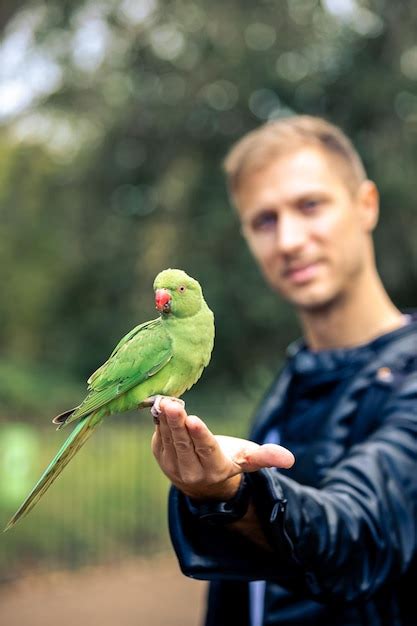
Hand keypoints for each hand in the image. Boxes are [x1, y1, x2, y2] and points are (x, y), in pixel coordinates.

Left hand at [151, 398, 294, 500]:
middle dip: (177, 423)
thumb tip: (290, 459)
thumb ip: (265, 457)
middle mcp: (192, 471)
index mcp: (215, 468)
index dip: (199, 435)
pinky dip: (158, 421)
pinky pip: (159, 437)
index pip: (206, 450)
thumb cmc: (229, 460)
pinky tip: (159, 405)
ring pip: (169, 440)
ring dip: (165, 420)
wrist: (202, 483)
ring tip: (164, 402)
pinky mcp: (161, 456)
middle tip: (172, 405)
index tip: (193, 420)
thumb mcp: (247, 459)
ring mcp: (173, 465)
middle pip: (183, 444)